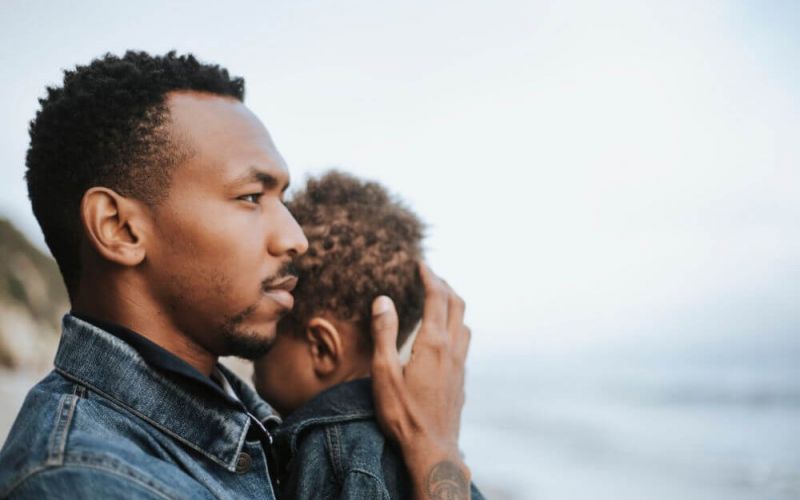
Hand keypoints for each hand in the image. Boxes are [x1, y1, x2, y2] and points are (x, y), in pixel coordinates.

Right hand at [370, 263, 471, 499]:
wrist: (432, 449)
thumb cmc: (403, 414)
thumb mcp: (384, 372)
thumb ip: (384, 333)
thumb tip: (384, 299)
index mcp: (433, 343)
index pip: (436, 298)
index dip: (429, 277)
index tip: (421, 264)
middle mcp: (452, 349)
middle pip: (457, 305)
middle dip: (444, 285)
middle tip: (430, 275)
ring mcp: (460, 365)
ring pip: (464, 323)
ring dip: (454, 305)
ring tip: (439, 299)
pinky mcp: (461, 379)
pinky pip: (463, 341)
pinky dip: (455, 326)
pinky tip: (444, 337)